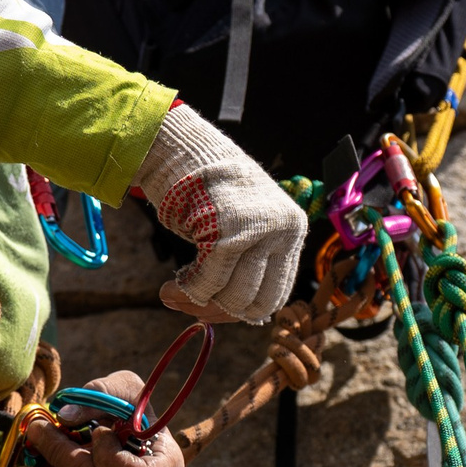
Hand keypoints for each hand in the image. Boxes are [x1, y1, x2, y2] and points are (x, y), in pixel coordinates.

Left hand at [17, 373, 184, 466]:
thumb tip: (65, 416)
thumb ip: (99, 394)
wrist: (126, 440)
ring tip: (53, 445)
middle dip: (59, 450)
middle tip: (39, 426)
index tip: (98, 430)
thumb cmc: (130, 413)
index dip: (108, 455)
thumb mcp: (123, 390)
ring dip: (52, 465)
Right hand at [133, 100, 306, 325]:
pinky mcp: (227, 231)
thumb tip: (242, 316)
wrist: (186, 149)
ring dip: (199, 303)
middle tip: (188, 306)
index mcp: (293, 229)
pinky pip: (208, 281)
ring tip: (173, 294)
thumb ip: (250, 262)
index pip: (277, 293)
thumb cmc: (211, 190)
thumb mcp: (246, 224)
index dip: (242, 311)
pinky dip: (188, 290)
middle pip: (257, 301)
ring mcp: (257, 230)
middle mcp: (282, 230)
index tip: (213, 310)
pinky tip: (172, 286)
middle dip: (220, 313)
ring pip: (233, 296)